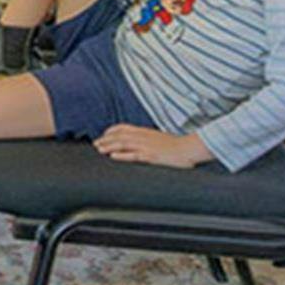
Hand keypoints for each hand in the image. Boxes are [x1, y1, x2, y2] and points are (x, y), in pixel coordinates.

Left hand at [94, 126, 209, 166]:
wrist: (189, 149)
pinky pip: (133, 155)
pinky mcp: (151, 156)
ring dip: (109, 146)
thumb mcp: (158, 138)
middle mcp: (143, 137)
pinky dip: (122, 155)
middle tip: (95, 145)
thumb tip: (138, 143)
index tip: (103, 136)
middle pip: (119, 136)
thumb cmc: (176, 146)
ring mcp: (146, 146)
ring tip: (99, 150)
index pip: (123, 128)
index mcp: (145, 132)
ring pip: (123, 144)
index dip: (110, 131)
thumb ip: (147, 139)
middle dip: (105, 140)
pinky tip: (113, 157)